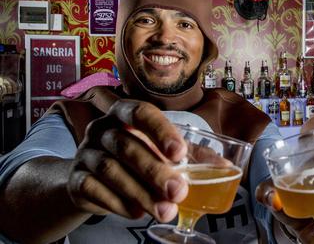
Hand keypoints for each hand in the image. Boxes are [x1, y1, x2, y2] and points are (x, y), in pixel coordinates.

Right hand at [67, 99, 187, 221]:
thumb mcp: (162, 151)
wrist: (90, 181)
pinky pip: (94, 190)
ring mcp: (85, 153)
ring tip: (165, 211)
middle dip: (155, 172)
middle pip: (127, 146)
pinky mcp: (76, 179)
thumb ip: (192, 157)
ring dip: (141, 193)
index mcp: (125, 113)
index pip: (141, 112)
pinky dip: (118, 204)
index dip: (160, 130)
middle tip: (179, 193)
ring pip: (110, 170)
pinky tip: (137, 212)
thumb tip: (226, 168)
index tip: (179, 153)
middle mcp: (102, 129)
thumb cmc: (135, 157)